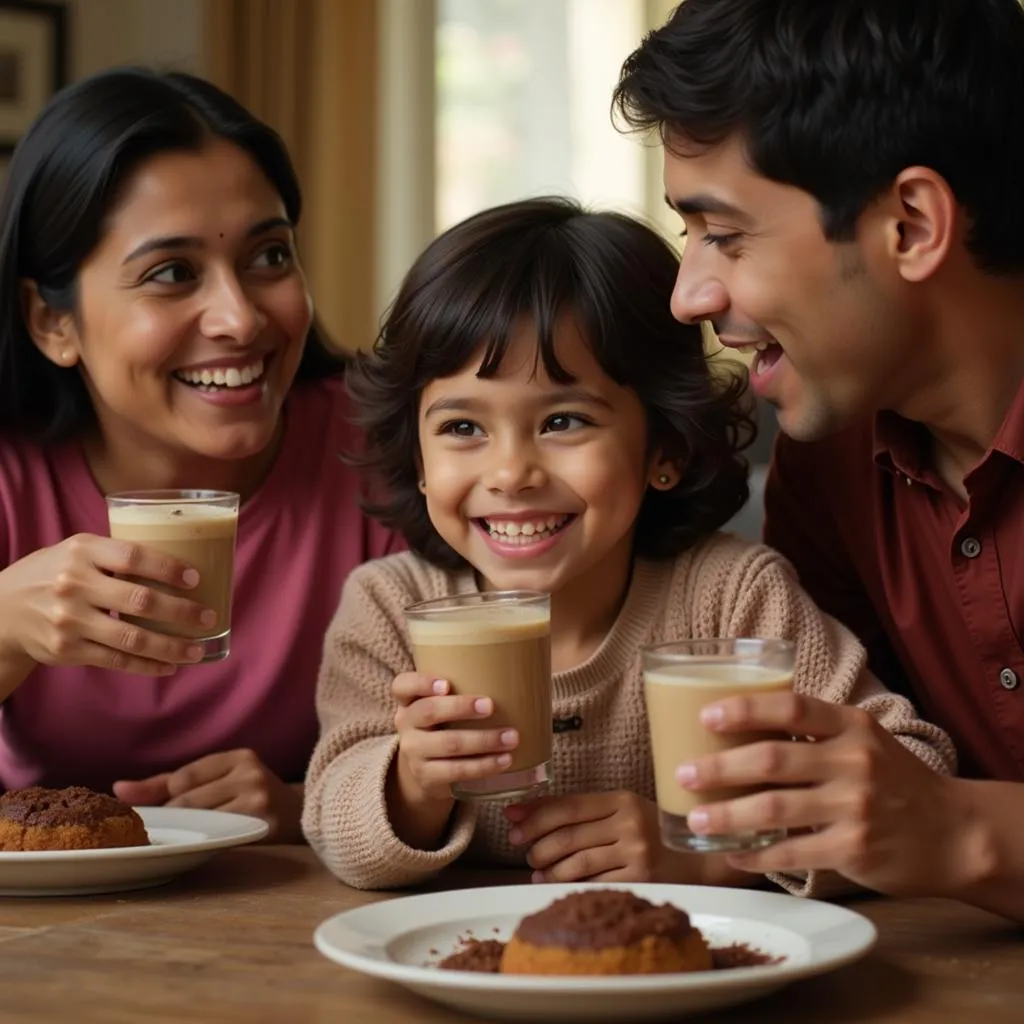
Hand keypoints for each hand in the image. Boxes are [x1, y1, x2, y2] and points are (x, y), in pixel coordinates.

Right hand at [0, 534, 213, 676]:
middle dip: (181, 611)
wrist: (3, 609)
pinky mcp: (67, 650)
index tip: (195, 578)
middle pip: (139, 600)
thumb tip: (180, 561)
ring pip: (132, 637)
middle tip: (209, 616)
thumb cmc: (55, 573)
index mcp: (82, 551)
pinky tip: (170, 665)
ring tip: (198, 649)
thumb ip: (116, 554)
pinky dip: (148, 665)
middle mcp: (74, 584)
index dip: (167, 568)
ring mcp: (69, 620)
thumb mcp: (77, 550)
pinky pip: (117, 660)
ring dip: (171, 646)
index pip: (132, 557)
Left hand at [113, 749, 302, 842]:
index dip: (166, 799)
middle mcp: (250, 773)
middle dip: (174, 820)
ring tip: (188, 840)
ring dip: (188, 834)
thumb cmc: (249, 798)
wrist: (302, 816)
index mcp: (239, 756)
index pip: (183, 777)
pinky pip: (219, 837)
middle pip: (188, 800)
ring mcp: (259, 799)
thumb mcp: (217, 782)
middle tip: (167, 833)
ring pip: (201, 821)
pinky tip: (205, 846)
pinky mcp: (263, 825)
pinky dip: (205, 843)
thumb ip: (168, 783)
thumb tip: (118, 788)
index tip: (159, 815)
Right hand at [391, 672, 517, 801]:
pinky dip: (483, 766)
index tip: (446, 684)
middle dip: (461, 707)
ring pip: (448, 744)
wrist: (425, 770)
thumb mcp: (440, 706)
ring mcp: (414, 752)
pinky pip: (457, 771)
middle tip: (491, 706)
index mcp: (408, 700)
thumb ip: (461, 688)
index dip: (421, 683)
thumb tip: (511, 674)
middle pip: (428, 712)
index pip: (402, 685)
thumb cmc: (443, 725)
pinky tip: (504, 760)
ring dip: (483, 740)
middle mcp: (406, 724)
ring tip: (511, 737)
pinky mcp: (427, 776)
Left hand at [505, 791, 669, 882]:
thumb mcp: (620, 811)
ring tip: (535, 870)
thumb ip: (579, 810)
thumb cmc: (651, 832)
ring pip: (577, 862)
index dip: (535, 814)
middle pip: (569, 834)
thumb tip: (522, 811)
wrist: (699, 861)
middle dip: (536, 843)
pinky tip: (553, 884)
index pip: (569, 805)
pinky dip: (567, 884)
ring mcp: (636, 853)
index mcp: (622, 800)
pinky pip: (593, 883)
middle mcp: (630, 823)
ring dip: (548, 868)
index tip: (511, 820)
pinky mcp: (641, 880)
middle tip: (521, 849)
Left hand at [677, 691, 962, 895]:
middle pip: (772, 760)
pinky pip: (792, 853)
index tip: (706, 716)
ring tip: (695, 817)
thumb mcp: (862, 741)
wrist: (954, 833)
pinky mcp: (854, 849)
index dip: (745, 709)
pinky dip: (755, 856)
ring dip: (727, 815)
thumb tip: (737, 726)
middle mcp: (854, 761)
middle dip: (719, 767)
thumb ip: (814, 733)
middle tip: (683, 773)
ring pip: (774, 809)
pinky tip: (731, 855)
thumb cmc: (892, 780)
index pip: (792, 707)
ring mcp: (855, 807)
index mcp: (851, 726)